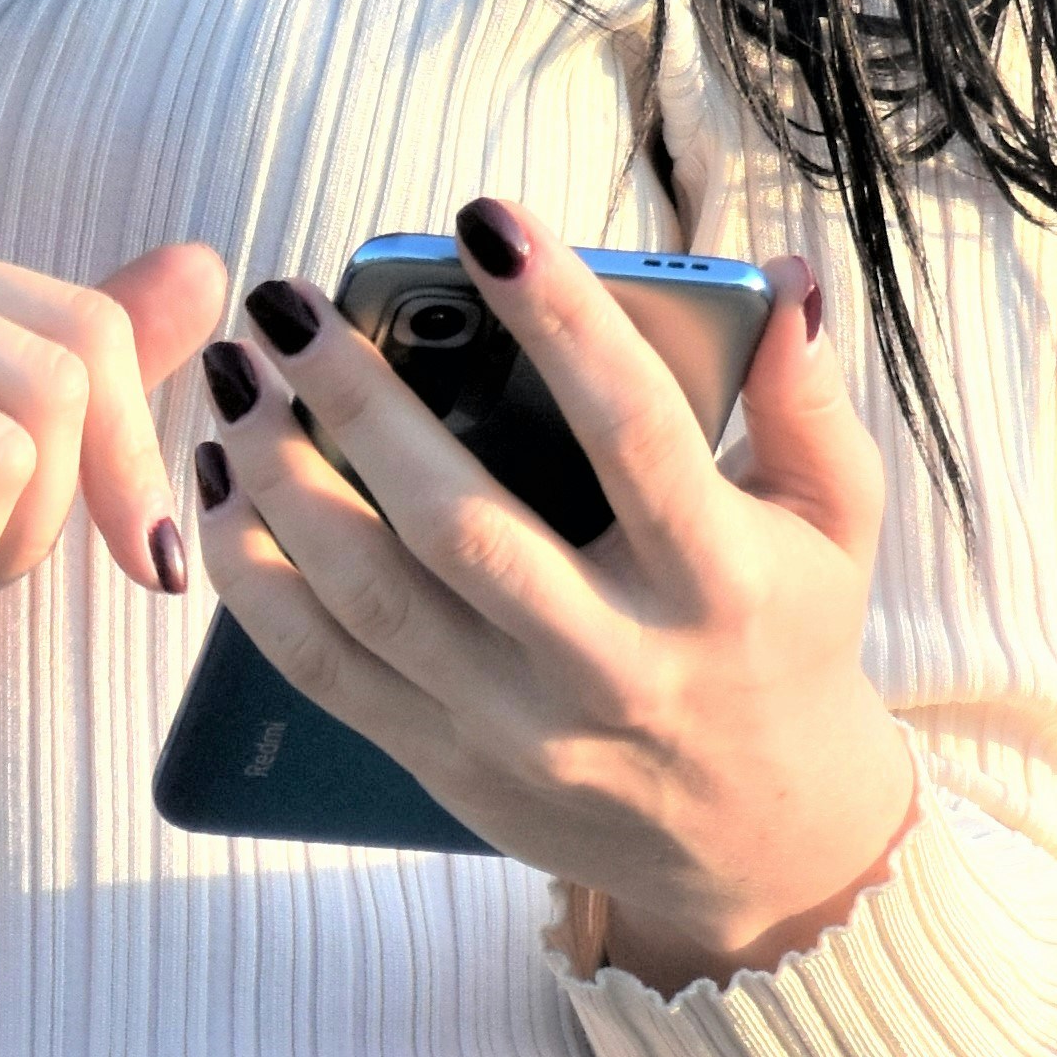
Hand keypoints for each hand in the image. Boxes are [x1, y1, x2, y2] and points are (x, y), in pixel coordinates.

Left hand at [189, 203, 919, 989]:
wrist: (757, 835)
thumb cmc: (785, 637)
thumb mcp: (834, 522)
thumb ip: (804, 398)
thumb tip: (785, 277)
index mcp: (716, 582)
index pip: (636, 434)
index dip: (563, 322)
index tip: (486, 221)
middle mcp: (612, 663)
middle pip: (463, 526)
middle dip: (360, 404)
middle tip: (287, 304)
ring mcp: (517, 726)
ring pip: (372, 600)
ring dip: (282, 482)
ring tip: (232, 379)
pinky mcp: (445, 763)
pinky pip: (324, 670)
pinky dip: (256, 579)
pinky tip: (221, 488)